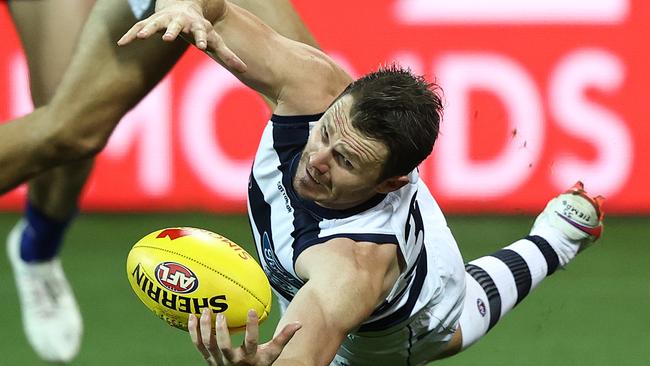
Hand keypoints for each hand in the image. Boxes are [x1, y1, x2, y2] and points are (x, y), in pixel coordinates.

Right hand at [117, 1, 245, 71]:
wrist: (183, 5)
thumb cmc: (201, 27)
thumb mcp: (215, 40)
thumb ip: (228, 55)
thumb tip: (245, 70)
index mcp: (196, 26)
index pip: (200, 32)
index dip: (201, 39)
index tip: (202, 46)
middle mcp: (179, 21)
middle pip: (175, 26)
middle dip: (172, 31)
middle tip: (168, 38)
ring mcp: (163, 20)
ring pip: (154, 24)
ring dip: (148, 30)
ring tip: (141, 38)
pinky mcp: (150, 22)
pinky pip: (138, 28)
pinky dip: (130, 35)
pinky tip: (121, 43)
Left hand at [189, 308, 301, 365]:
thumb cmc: (259, 363)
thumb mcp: (272, 353)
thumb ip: (283, 338)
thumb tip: (299, 323)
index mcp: (249, 358)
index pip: (251, 342)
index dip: (251, 327)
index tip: (252, 310)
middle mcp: (232, 361)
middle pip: (224, 347)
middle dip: (221, 331)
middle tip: (220, 313)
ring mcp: (217, 361)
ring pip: (208, 345)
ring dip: (204, 328)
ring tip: (205, 310)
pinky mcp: (207, 358)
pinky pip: (197, 345)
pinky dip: (192, 331)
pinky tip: (191, 316)